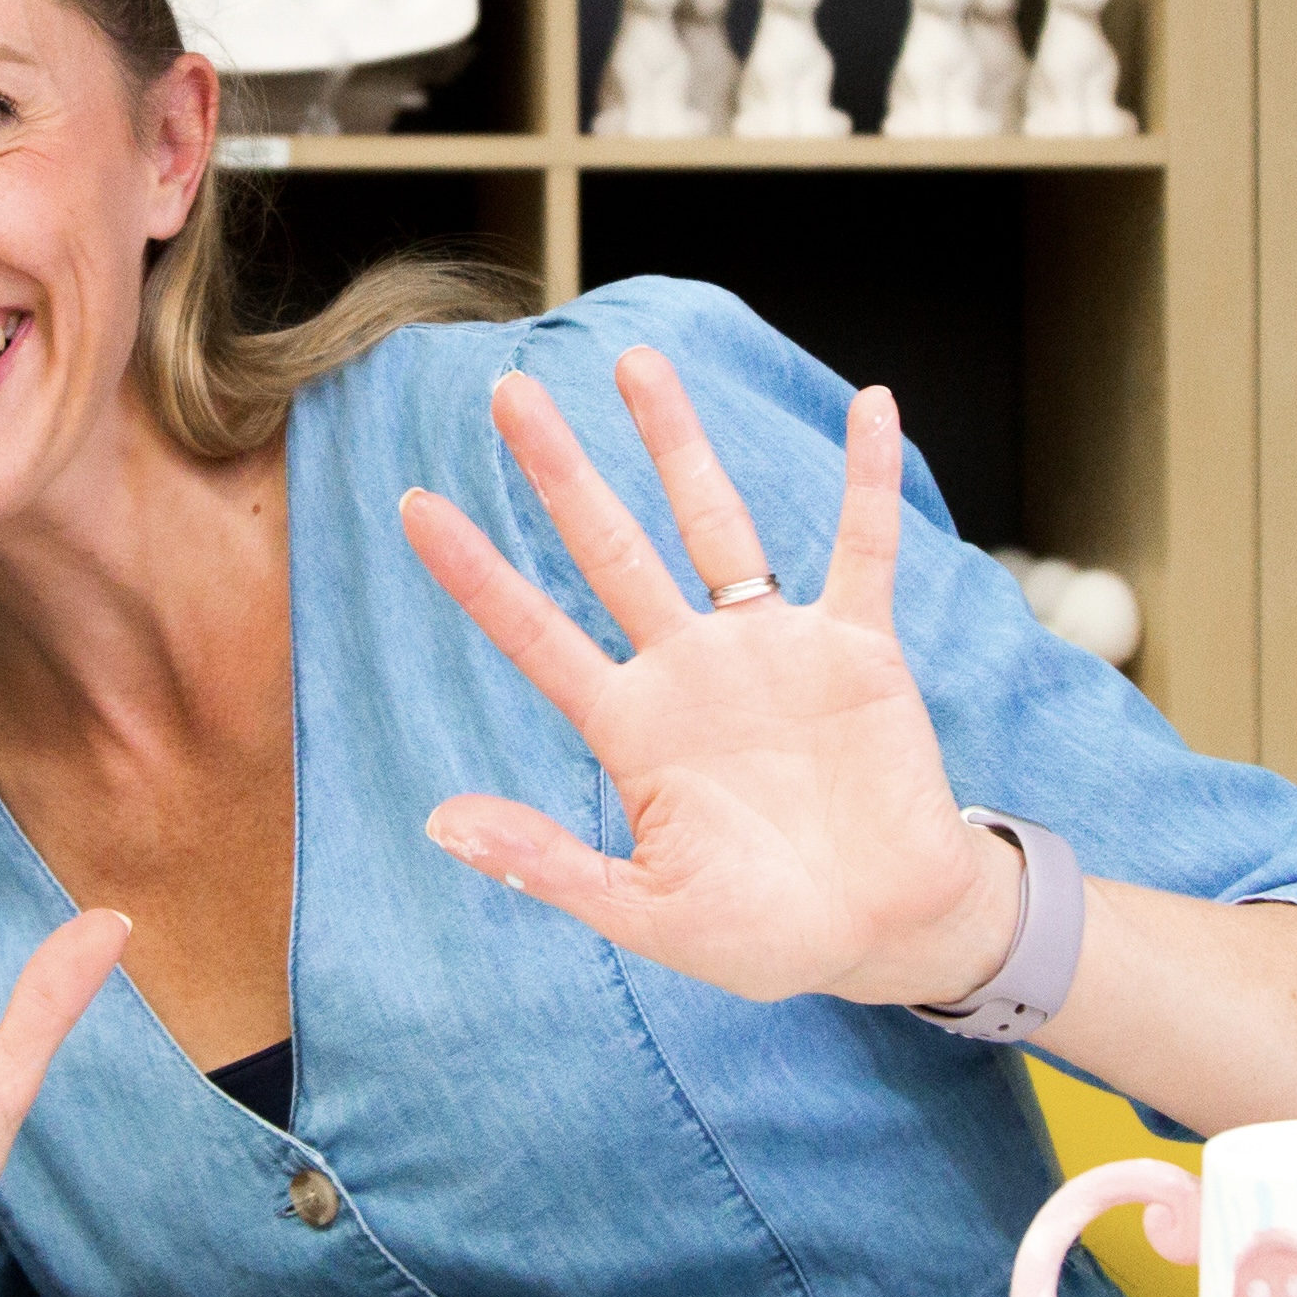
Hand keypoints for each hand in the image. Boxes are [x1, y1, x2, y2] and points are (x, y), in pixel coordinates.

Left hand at [393, 349, 1020, 1010]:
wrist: (883, 934)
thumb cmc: (763, 934)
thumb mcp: (646, 914)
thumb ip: (549, 866)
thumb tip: (439, 823)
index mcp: (631, 726)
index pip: (534, 631)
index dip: (476, 572)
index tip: (413, 505)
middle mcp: (689, 668)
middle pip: (609, 547)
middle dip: (560, 471)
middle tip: (509, 391)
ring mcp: (772, 649)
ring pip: (718, 523)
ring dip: (679, 445)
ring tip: (637, 362)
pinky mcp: (857, 650)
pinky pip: (864, 549)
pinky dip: (869, 480)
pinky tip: (871, 407)